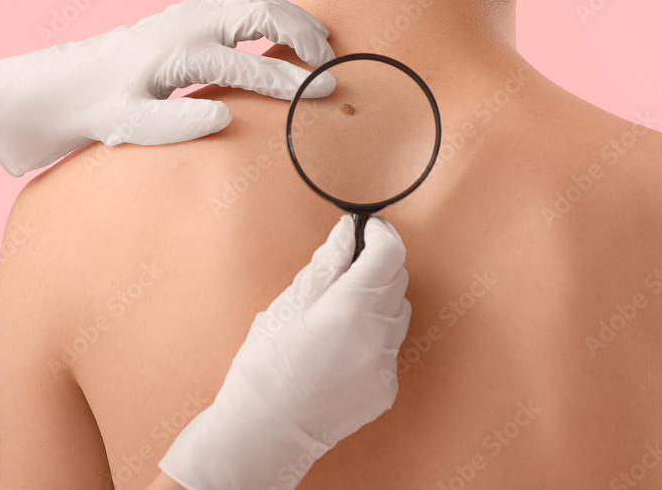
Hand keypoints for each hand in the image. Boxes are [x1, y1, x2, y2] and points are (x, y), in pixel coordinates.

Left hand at [0, 0, 335, 175]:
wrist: (70, 83)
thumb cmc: (102, 109)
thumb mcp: (129, 126)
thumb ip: (174, 124)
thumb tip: (223, 119)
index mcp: (178, 54)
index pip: (249, 66)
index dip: (290, 81)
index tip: (323, 92)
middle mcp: (188, 24)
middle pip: (259, 12)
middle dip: (302, 33)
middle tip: (330, 61)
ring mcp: (190, 13)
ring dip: (291, 17)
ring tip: (321, 44)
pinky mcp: (191, 14)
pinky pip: (242, 2)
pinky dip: (273, 12)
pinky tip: (289, 32)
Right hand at [158, 214, 411, 489]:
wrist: (264, 433)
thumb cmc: (265, 368)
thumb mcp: (287, 305)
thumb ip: (325, 266)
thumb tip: (346, 233)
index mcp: (350, 309)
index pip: (389, 253)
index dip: (380, 234)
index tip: (367, 228)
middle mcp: (377, 336)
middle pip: (397, 281)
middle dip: (376, 266)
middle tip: (346, 268)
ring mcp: (385, 365)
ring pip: (397, 314)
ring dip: (377, 303)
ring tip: (338, 314)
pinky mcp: (386, 388)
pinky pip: (390, 348)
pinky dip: (373, 338)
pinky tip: (340, 348)